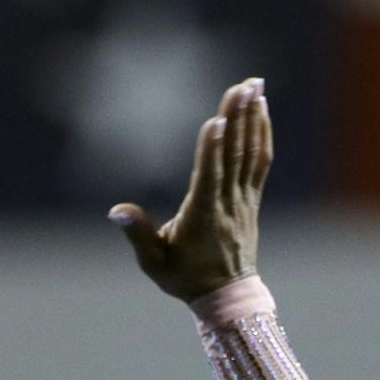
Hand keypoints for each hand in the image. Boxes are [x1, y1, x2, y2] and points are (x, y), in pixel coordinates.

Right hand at [109, 77, 272, 302]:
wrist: (226, 296)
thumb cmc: (184, 278)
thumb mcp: (153, 262)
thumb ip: (137, 233)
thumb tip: (116, 210)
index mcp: (203, 215)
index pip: (209, 176)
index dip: (213, 147)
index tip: (218, 118)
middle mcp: (227, 203)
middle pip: (234, 154)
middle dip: (238, 118)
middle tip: (244, 84)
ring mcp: (243, 199)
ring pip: (251, 153)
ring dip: (253, 118)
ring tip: (255, 85)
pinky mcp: (250, 198)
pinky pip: (260, 161)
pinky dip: (262, 134)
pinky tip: (262, 111)